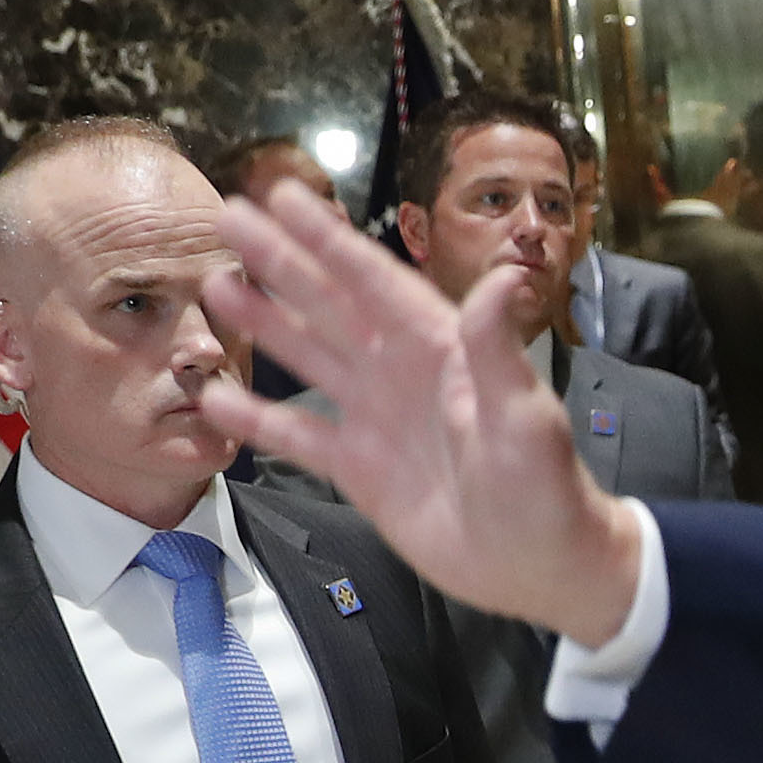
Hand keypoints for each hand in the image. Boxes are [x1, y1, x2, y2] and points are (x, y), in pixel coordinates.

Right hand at [201, 188, 646, 643]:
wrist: (541, 567)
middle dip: (281, 262)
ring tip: (216, 286)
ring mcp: (378, 419)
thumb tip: (503, 277)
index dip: (329, 240)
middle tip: (227, 216)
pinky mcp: (361, 470)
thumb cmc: (546, 487)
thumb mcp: (523, 414)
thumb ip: (497, 348)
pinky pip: (301, 436)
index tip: (283, 195)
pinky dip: (259, 420)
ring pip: (310, 357)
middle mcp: (403, 372)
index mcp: (441, 349)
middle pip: (331, 305)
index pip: (375, 280)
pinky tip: (216, 399)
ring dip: (265, 323)